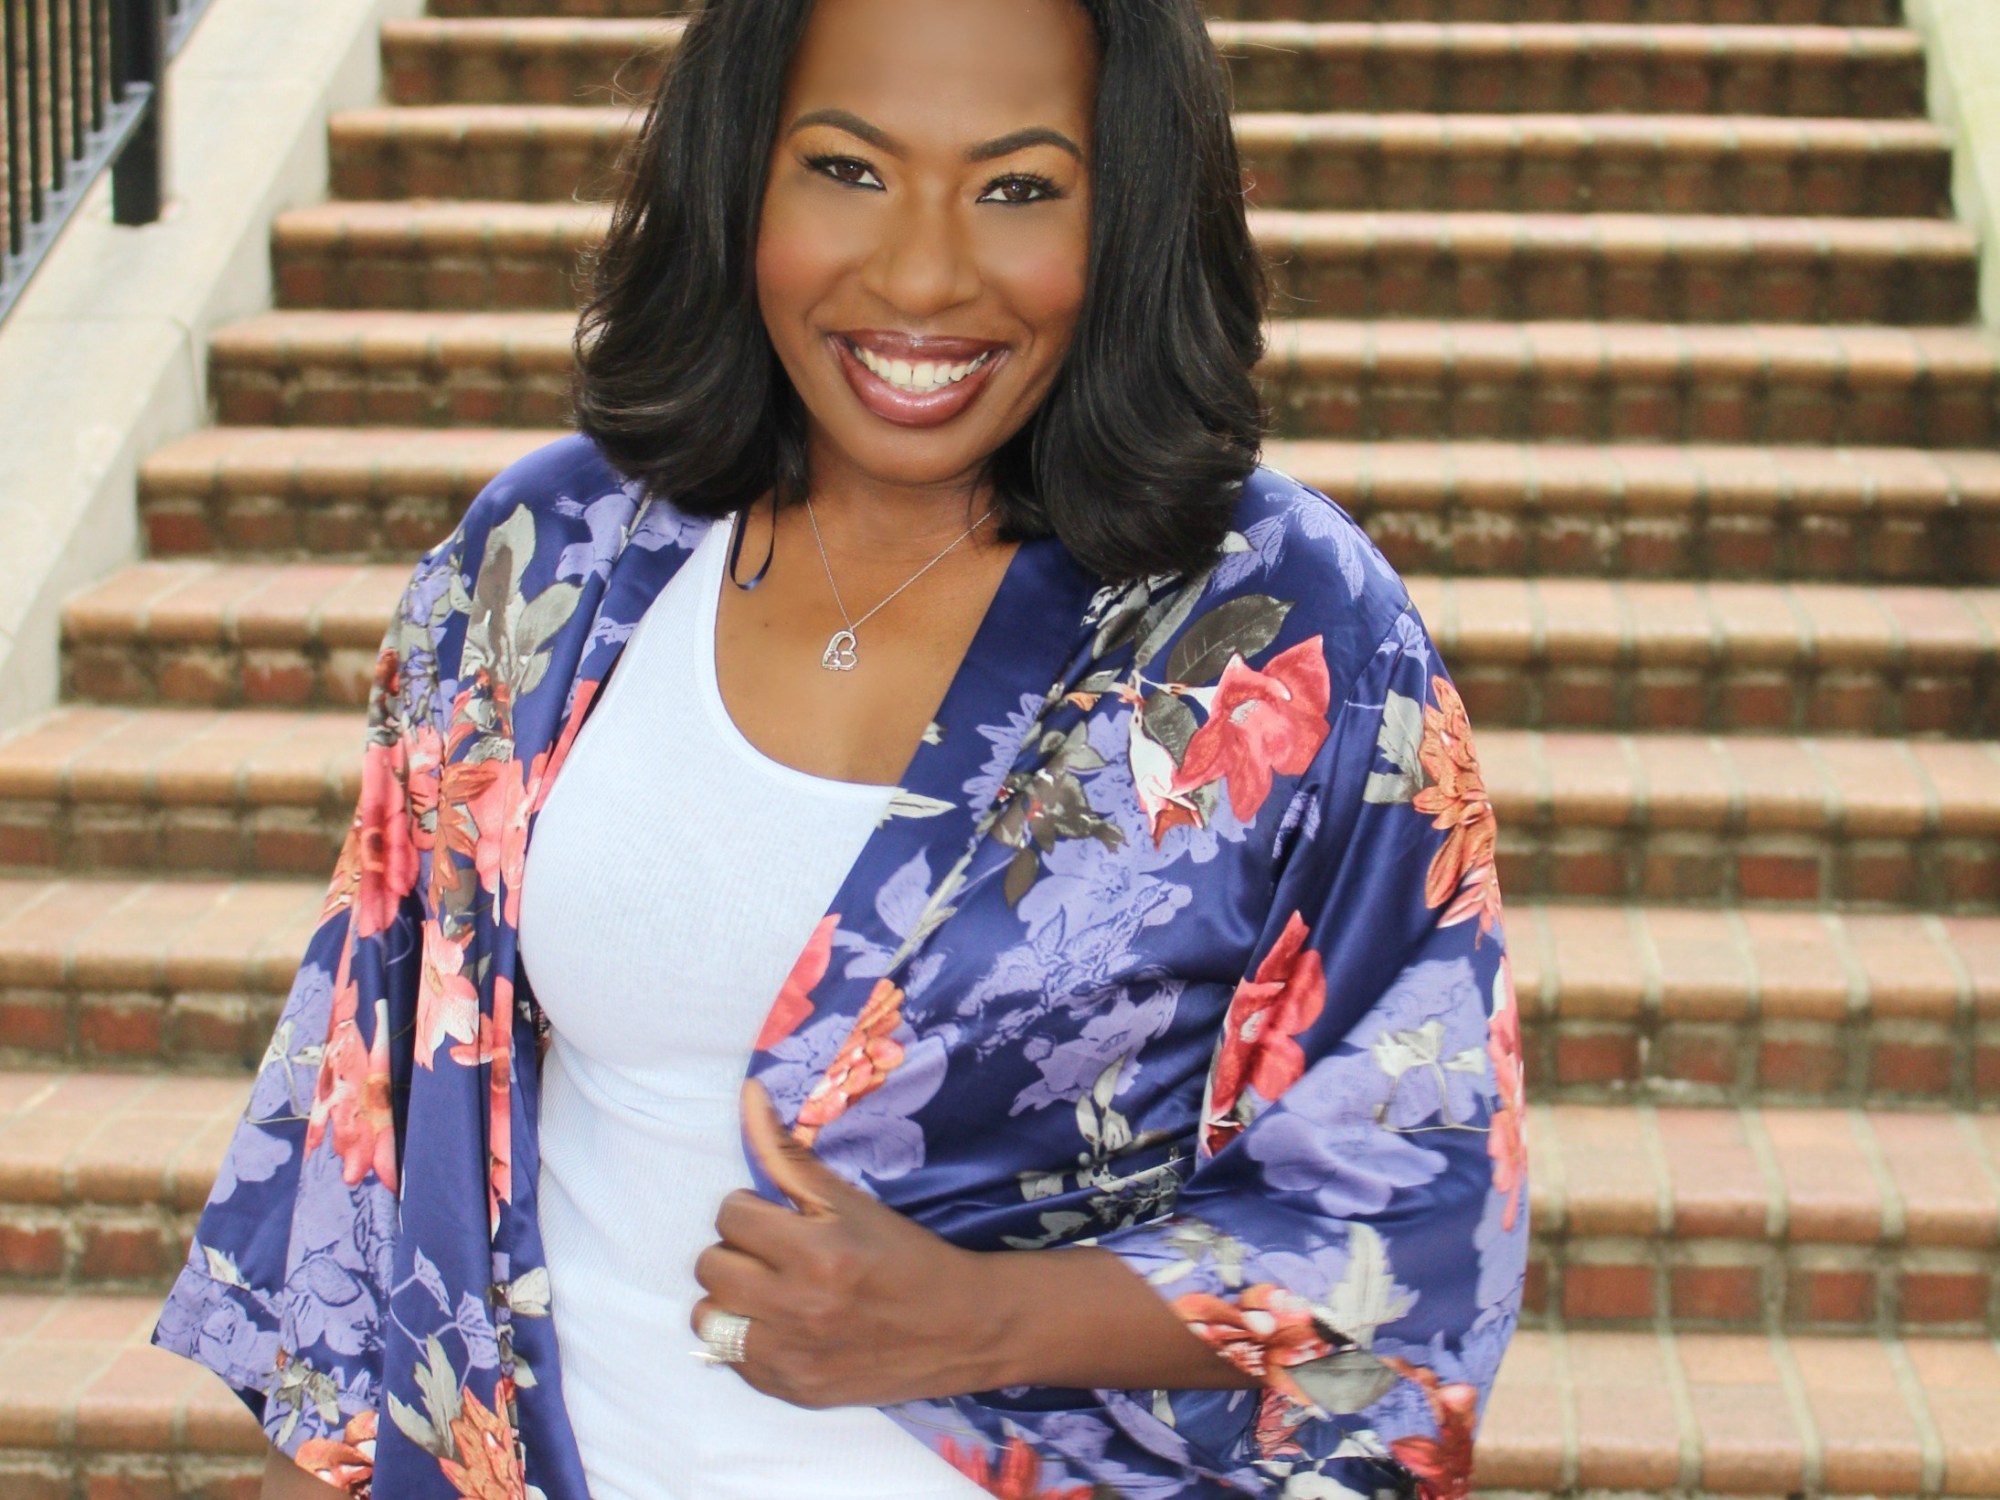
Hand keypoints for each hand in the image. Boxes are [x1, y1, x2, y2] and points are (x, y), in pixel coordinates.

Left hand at [688, 1079, 1001, 1408]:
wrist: (961, 1328)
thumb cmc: (906, 1255)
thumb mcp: (851, 1201)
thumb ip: (787, 1152)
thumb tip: (748, 1095)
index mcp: (816, 1252)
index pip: (729, 1216)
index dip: (753, 1212)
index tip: (780, 1220)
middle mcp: (797, 1308)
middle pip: (710, 1267)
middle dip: (738, 1252)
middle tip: (774, 1254)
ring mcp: (791, 1357)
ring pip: (707, 1317)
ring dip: (732, 1300)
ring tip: (769, 1292)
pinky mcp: (791, 1391)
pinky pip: (728, 1361)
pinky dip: (748, 1339)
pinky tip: (783, 1327)